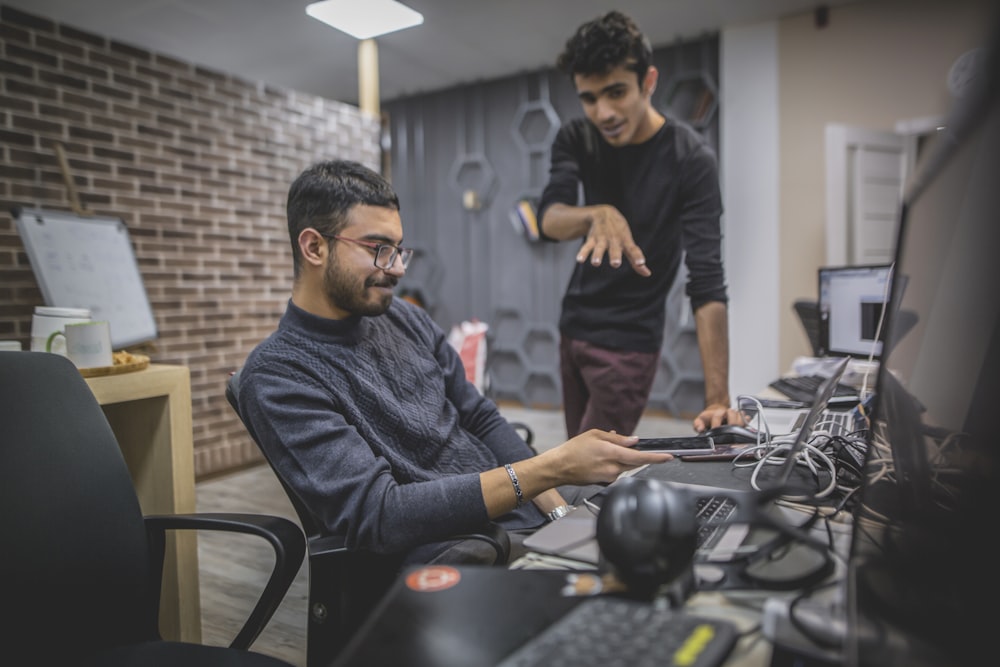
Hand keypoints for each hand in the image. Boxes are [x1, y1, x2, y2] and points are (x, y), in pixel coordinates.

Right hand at [547, 429, 671, 484]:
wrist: (559, 467)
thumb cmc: (573, 450)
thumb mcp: (595, 435)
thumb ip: (617, 438)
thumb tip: (633, 440)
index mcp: (611, 453)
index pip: (639, 457)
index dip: (656, 457)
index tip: (668, 457)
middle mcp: (613, 468)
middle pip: (635, 462)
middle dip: (636, 454)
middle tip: (621, 446)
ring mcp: (609, 477)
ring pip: (625, 467)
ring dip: (621, 458)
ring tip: (601, 452)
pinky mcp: (605, 483)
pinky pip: (616, 472)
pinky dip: (613, 465)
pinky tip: (598, 461)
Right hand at [576, 205, 650, 276]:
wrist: (604, 213)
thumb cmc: (620, 232)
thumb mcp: (629, 243)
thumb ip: (636, 259)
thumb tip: (647, 274)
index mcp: (625, 241)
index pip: (633, 249)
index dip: (637, 256)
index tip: (641, 263)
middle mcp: (614, 240)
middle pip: (615, 248)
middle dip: (615, 255)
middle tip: (615, 264)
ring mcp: (602, 239)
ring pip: (599, 247)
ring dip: (597, 255)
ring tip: (595, 263)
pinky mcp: (592, 239)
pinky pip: (586, 246)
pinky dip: (583, 252)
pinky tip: (580, 260)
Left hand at [692, 403, 744, 431]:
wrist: (716, 414)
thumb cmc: (709, 419)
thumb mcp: (700, 421)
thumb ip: (698, 424)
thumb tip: (700, 429)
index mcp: (716, 413)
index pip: (717, 416)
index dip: (716, 423)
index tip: (714, 430)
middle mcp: (726, 412)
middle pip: (732, 413)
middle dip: (731, 421)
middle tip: (730, 431)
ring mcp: (735, 415)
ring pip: (740, 415)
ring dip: (740, 422)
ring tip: (737, 430)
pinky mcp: (741, 418)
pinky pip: (747, 418)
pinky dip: (747, 423)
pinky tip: (745, 427)